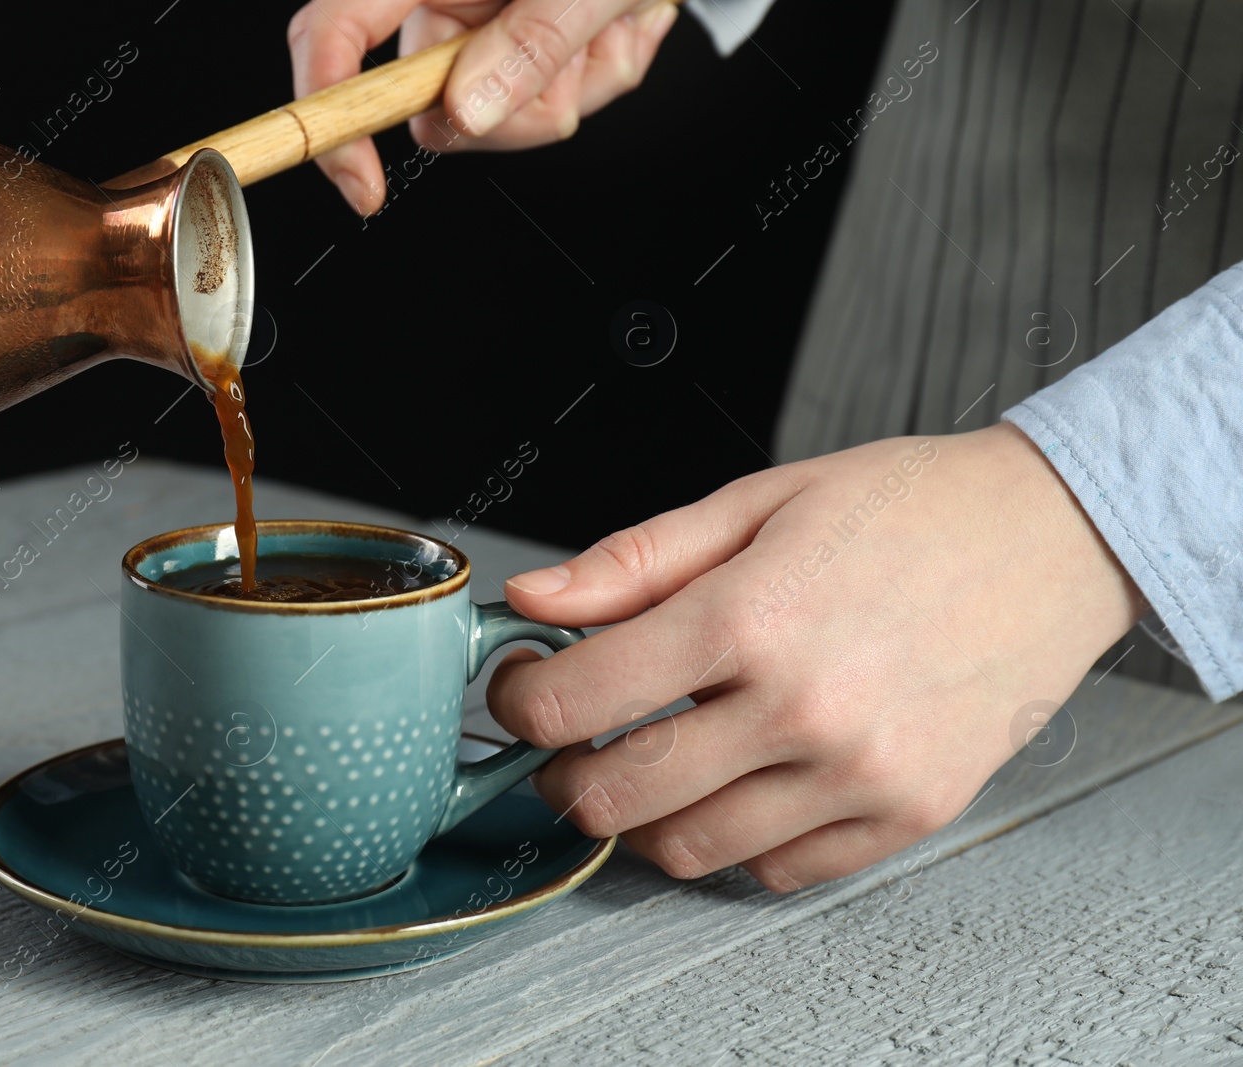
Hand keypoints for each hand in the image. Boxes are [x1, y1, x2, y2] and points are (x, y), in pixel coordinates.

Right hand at [287, 0, 678, 213]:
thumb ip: (528, 43)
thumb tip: (463, 115)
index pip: (332, 32)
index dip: (329, 109)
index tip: (363, 181)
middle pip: (434, 110)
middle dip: (519, 111)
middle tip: (584, 52)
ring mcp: (480, 29)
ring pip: (499, 120)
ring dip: (572, 87)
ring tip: (611, 25)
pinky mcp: (517, 51)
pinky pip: (543, 107)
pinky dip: (590, 80)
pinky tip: (613, 32)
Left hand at [488, 423, 1145, 890]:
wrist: (1051, 539)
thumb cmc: (902, 508)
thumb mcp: (754, 501)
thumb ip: (631, 562)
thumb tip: (531, 601)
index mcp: (751, 614)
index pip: (577, 699)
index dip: (520, 700)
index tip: (520, 688)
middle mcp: (803, 708)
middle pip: (617, 795)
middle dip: (561, 775)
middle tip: (565, 743)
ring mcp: (859, 774)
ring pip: (688, 849)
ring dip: (639, 818)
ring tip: (646, 762)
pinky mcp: (906, 814)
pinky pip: (777, 870)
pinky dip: (733, 840)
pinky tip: (734, 782)